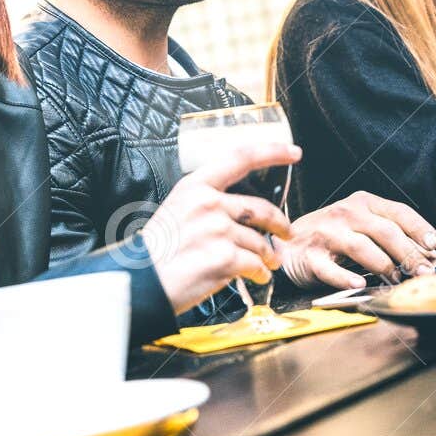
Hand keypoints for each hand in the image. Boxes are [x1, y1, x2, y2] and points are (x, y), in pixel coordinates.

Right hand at [141, 143, 298, 314]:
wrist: (142, 282)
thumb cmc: (159, 250)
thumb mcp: (178, 208)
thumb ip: (209, 201)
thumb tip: (244, 211)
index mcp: (196, 186)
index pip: (241, 158)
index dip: (272, 153)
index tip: (293, 153)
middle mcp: (208, 203)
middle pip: (262, 208)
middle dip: (281, 224)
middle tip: (287, 233)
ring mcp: (217, 230)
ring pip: (261, 241)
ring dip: (268, 256)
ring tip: (266, 265)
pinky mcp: (224, 258)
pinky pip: (257, 264)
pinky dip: (260, 273)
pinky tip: (256, 277)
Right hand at [277, 191, 435, 289]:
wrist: (286, 243)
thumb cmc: (331, 236)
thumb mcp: (361, 225)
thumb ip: (389, 235)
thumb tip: (426, 254)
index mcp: (363, 203)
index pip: (398, 212)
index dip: (419, 229)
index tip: (434, 246)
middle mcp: (346, 213)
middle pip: (385, 231)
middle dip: (409, 253)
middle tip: (424, 272)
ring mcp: (326, 233)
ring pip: (361, 247)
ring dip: (384, 266)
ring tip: (397, 280)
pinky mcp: (310, 256)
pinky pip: (330, 268)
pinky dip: (346, 277)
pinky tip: (360, 284)